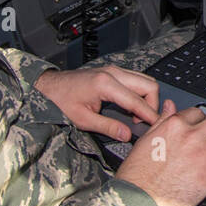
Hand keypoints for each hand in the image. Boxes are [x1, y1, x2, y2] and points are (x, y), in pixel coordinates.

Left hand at [32, 65, 158, 139]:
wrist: (49, 86)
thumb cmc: (61, 101)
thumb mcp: (83, 119)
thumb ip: (108, 127)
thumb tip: (126, 135)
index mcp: (105, 84)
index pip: (137, 101)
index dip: (149, 115)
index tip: (156, 126)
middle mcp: (113, 73)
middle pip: (148, 85)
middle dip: (152, 104)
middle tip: (146, 122)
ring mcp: (114, 70)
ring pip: (145, 80)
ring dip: (147, 98)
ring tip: (137, 116)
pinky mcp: (112, 71)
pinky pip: (136, 79)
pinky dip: (140, 92)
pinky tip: (131, 107)